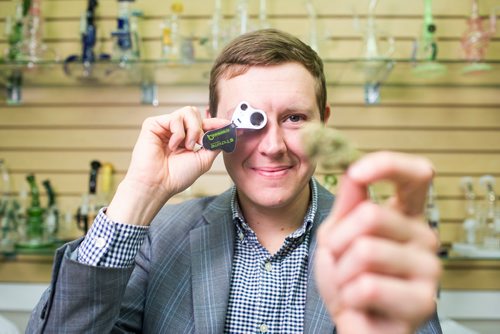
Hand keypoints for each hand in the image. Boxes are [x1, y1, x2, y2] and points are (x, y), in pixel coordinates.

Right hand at [106, 106, 228, 225]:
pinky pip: (174, 118)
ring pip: (187, 112)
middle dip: (201, 128)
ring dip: (192, 130)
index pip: (203, 124)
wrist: (159, 184)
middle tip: (198, 144)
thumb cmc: (177, 176)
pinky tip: (172, 146)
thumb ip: (215, 145)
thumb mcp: (203, 160)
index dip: (216, 123)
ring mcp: (165, 127)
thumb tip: (227, 133)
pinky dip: (178, 133)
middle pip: (195, 113)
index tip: (228, 124)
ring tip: (186, 146)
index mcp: (187, 139)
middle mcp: (176, 131)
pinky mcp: (153, 124)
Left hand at [315, 151, 441, 333]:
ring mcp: (429, 269)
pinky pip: (367, 286)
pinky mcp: (423, 301)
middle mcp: (424, 237)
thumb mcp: (337, 234)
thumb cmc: (346, 278)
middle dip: (338, 242)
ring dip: (341, 272)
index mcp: (406, 216)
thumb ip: (348, 204)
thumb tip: (355, 170)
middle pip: (370, 215)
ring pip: (365, 250)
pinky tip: (359, 304)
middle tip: (342, 263)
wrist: (350, 322)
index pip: (416, 175)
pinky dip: (348, 296)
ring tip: (350, 285)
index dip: (387, 165)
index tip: (357, 173)